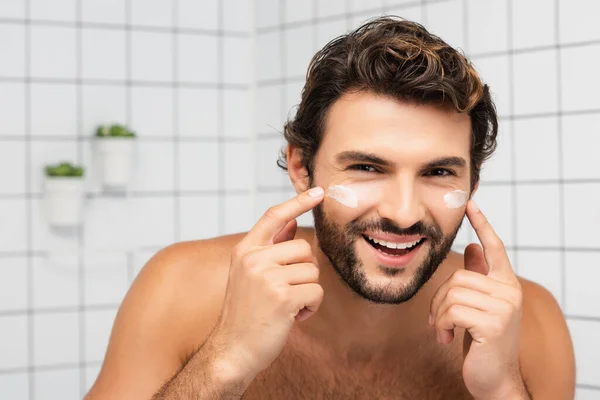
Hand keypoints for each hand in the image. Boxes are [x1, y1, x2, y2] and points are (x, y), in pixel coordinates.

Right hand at [209, 187, 325, 381]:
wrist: (232, 351)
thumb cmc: (245, 313)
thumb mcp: (250, 274)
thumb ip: (271, 247)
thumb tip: (292, 222)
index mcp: (244, 251)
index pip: (273, 216)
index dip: (298, 202)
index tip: (319, 191)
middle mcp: (253, 260)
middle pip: (304, 249)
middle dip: (304, 272)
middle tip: (286, 291)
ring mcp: (267, 278)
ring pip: (312, 272)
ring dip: (307, 292)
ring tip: (286, 306)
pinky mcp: (282, 298)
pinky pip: (316, 292)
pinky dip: (311, 307)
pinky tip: (292, 317)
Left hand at [429, 200, 525, 398]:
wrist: (494, 379)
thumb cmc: (484, 342)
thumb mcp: (479, 306)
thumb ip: (478, 277)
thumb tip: (473, 248)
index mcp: (506, 284)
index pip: (495, 248)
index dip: (482, 225)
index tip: (470, 203)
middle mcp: (510, 291)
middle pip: (457, 277)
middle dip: (439, 300)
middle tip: (438, 321)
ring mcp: (504, 307)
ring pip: (452, 294)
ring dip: (439, 316)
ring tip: (444, 332)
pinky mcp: (494, 323)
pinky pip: (452, 311)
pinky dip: (442, 326)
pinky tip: (447, 339)